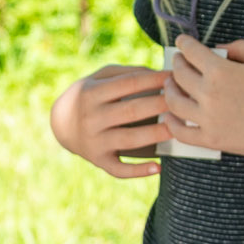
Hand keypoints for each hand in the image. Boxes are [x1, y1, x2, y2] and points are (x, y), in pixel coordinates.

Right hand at [50, 65, 169, 178]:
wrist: (60, 124)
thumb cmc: (89, 96)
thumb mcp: (99, 78)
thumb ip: (126, 73)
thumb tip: (157, 74)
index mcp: (92, 93)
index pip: (128, 84)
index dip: (154, 80)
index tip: (175, 77)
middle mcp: (91, 117)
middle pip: (132, 110)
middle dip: (161, 105)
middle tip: (183, 101)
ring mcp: (94, 141)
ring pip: (130, 139)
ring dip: (156, 134)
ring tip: (177, 129)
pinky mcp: (98, 160)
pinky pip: (120, 169)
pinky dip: (139, 171)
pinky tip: (158, 167)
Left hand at [158, 37, 243, 159]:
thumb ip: (240, 46)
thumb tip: (219, 47)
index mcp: (220, 71)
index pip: (191, 51)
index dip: (184, 43)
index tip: (181, 41)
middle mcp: (208, 93)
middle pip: (179, 75)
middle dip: (176, 64)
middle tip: (177, 61)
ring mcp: (207, 118)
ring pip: (174, 102)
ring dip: (168, 91)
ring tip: (170, 86)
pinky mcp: (210, 139)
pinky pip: (181, 132)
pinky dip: (171, 123)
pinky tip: (170, 116)